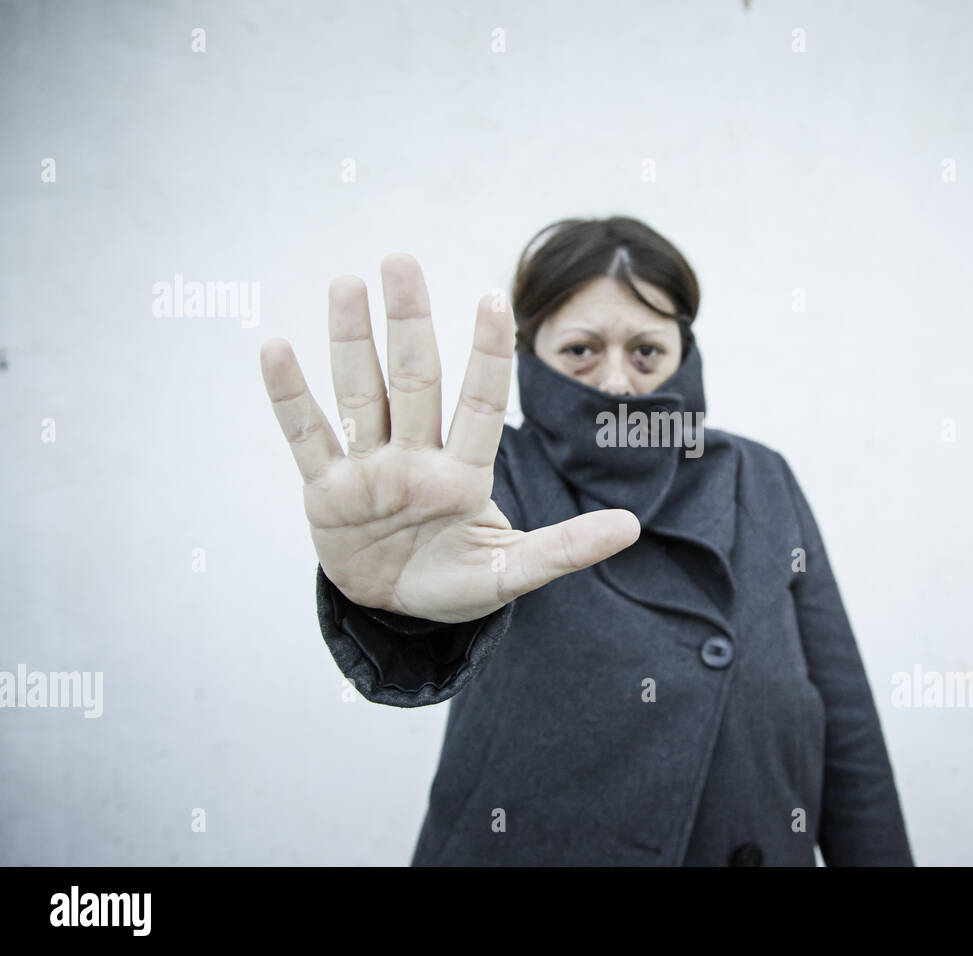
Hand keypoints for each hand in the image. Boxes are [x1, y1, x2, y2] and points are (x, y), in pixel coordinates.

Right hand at [259, 253, 639, 622]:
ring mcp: (370, 470)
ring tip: (346, 284)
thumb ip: (565, 549)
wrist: (396, 611)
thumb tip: (631, 526)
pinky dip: (290, 398)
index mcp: (464, 475)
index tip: (493, 298)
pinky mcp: (327, 491)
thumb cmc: (457, 582)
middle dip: (408, 323)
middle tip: (400, 260)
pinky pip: (307, 437)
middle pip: (414, 380)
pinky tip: (275, 348)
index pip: (479, 403)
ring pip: (360, 395)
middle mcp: (416, 458)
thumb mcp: (511, 573)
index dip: (486, 353)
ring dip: (351, 342)